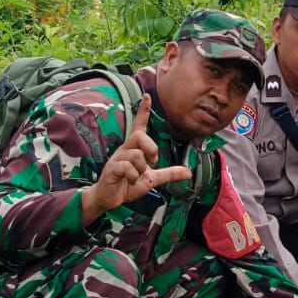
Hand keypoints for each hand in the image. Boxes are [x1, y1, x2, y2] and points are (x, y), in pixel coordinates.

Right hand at [80, 94, 191, 223]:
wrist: (109, 200)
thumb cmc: (127, 185)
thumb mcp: (152, 179)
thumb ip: (168, 174)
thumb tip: (189, 172)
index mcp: (134, 149)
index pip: (139, 126)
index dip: (143, 112)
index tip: (148, 97)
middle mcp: (125, 150)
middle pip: (139, 136)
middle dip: (151, 148)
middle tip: (153, 161)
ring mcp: (117, 159)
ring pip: (135, 154)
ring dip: (141, 168)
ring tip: (137, 177)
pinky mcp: (111, 170)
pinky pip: (126, 167)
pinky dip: (133, 176)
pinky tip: (129, 181)